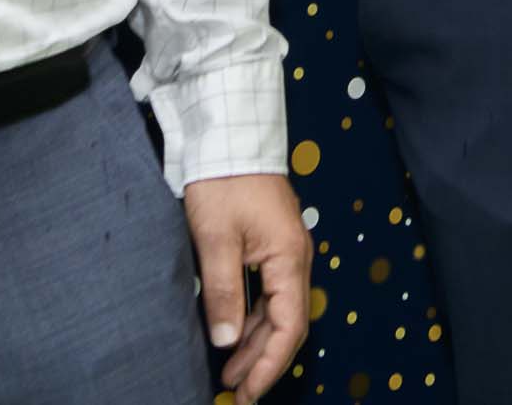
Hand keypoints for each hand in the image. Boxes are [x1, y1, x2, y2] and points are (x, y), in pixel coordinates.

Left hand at [182, 170, 312, 401]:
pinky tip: (233, 332)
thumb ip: (223, 291)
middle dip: (263, 361)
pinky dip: (253, 318)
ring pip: (277, 309)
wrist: (230, 133)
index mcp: (289, 258)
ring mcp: (285, 250)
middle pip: (287, 323)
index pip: (289, 327)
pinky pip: (269, 292)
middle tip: (236, 392)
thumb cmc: (224, 180)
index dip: (269, 365)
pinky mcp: (271, 243)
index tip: (249, 393)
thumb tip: (225, 341)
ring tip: (230, 371)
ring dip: (255, 342)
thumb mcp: (216, 237)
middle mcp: (295, 258)